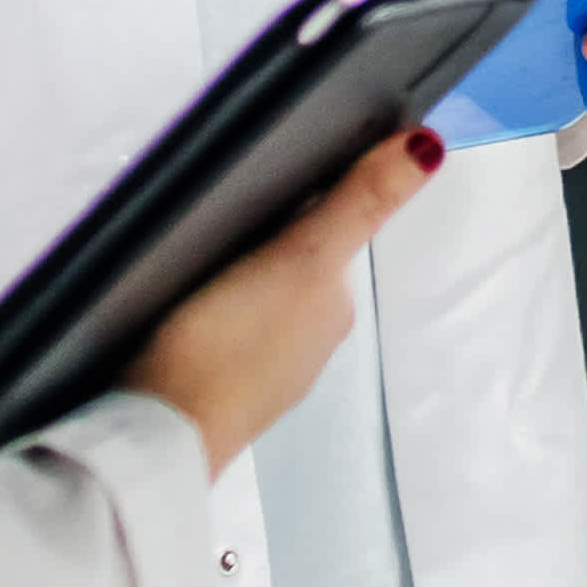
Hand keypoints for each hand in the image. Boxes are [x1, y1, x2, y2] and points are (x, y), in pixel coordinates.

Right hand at [130, 124, 442, 473]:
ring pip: (258, 305)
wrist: (158, 436)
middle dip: (266, 244)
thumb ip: (359, 204)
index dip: (299, 205)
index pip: (326, 236)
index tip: (264, 179)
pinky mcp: (217, 391)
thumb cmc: (226, 349)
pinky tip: (183, 317)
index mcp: (333, 306)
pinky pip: (223, 338)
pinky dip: (211, 322)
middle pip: (293, 270)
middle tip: (220, 217)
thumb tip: (428, 150)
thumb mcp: (301, 258)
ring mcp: (264, 371)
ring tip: (195, 266)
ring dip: (236, 284)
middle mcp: (310, 342)